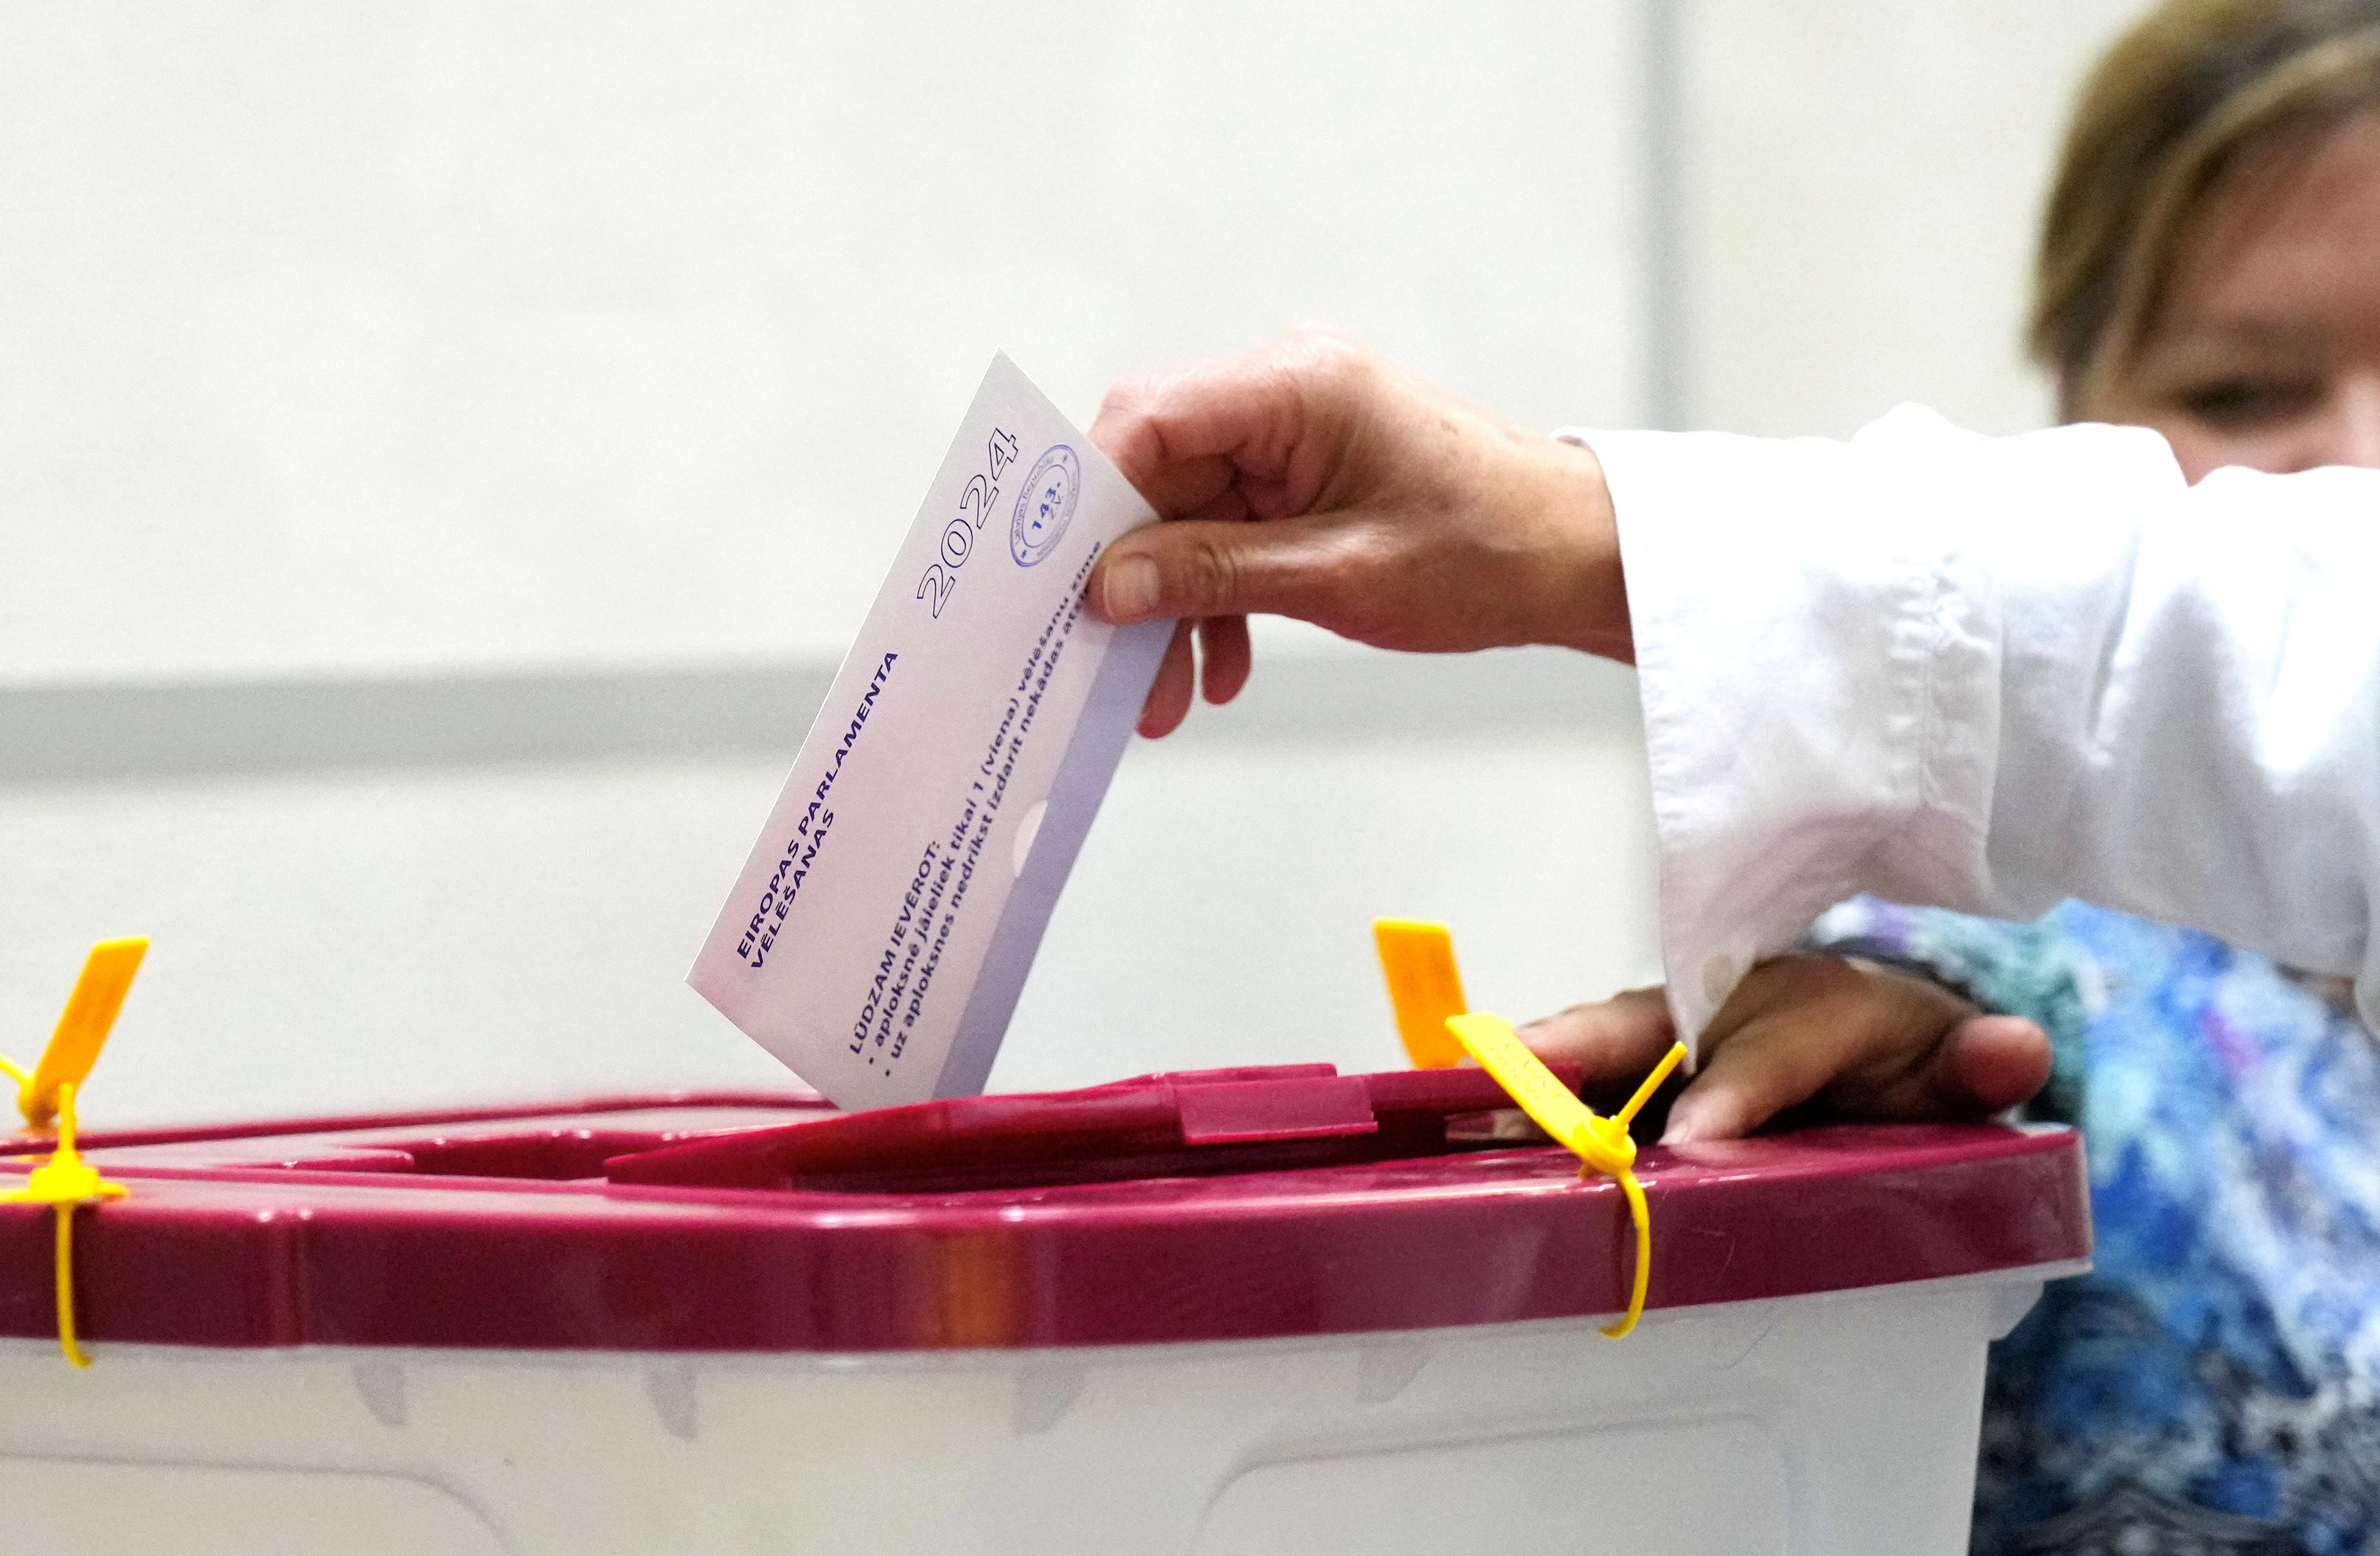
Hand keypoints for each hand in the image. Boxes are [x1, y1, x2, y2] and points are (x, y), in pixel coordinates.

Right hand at [1086, 329, 1630, 735]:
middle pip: (1156, 473)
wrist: (1575, 557)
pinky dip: (1218, 602)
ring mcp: (1291, 431)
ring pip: (1185, 515)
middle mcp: (1284, 390)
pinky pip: (1226, 532)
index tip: (1065, 584)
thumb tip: (1107, 586)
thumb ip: (1213, 574)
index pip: (1148, 418)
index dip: (1091, 500)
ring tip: (1166, 700)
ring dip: (1173, 608)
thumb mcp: (1338, 577)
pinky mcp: (1301, 473)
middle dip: (1133, 577)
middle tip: (1110, 667)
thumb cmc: (1487, 551)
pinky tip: (1222, 673)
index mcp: (1296, 385)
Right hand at [1520, 955, 2053, 1142]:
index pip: (1770, 1047)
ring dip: (1530, 1085)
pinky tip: (1470, 1147)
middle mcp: (1719, 1011)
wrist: (1873, 1045)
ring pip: (1592, 1055)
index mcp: (1807, 1006)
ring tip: (1464, 1117)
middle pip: (1641, 1026)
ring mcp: (1664, 1046)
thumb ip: (1977, 1063)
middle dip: (1577, 1050)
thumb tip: (2013, 1047)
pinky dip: (1521, 1114)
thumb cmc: (1901, 1058)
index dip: (1738, 1089)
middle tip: (1517, 1079)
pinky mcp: (1628, 1083)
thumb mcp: (1949, 1063)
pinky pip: (1571, 1091)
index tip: (1700, 1139)